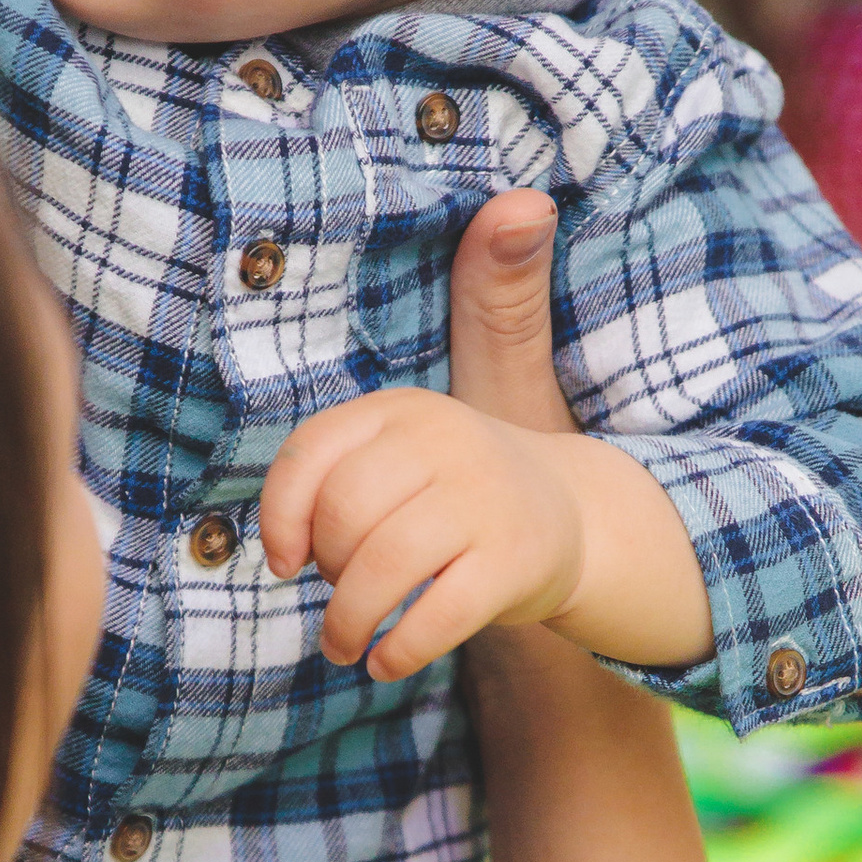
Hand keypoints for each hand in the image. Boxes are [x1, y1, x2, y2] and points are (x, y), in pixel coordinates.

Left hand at [258, 193, 714, 677]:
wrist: (579, 528)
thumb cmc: (473, 477)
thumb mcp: (445, 399)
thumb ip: (426, 341)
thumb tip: (527, 199)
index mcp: (410, 408)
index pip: (313, 458)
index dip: (282, 516)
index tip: (283, 558)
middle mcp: (448, 442)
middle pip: (342, 520)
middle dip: (326, 576)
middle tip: (334, 598)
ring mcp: (484, 505)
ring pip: (379, 571)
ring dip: (349, 624)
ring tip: (347, 643)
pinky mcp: (513, 565)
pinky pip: (430, 616)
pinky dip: (397, 650)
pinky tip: (387, 661)